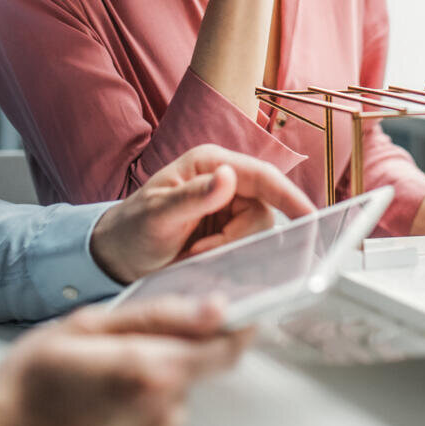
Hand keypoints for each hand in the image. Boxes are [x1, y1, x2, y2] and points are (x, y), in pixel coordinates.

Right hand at [0, 296, 249, 425]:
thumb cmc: (28, 386)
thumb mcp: (87, 326)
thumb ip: (159, 315)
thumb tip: (214, 308)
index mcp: (154, 371)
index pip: (228, 346)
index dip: (234, 325)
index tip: (233, 312)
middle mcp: (164, 413)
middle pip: (195, 368)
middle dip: (172, 352)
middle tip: (119, 352)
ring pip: (174, 396)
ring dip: (151, 384)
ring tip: (99, 386)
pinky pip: (156, 423)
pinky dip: (137, 413)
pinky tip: (100, 411)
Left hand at [90, 144, 314, 284]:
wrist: (114, 258)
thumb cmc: (130, 230)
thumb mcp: (157, 215)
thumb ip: (193, 197)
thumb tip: (228, 176)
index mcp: (210, 164)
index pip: (262, 176)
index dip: (290, 196)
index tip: (310, 218)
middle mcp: (224, 181)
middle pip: (263, 209)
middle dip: (238, 237)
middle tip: (201, 253)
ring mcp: (227, 207)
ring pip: (257, 231)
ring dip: (231, 249)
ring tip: (195, 256)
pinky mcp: (227, 231)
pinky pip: (246, 245)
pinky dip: (230, 258)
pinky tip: (203, 261)